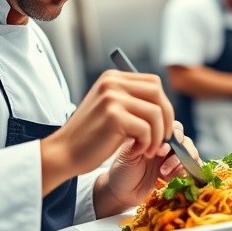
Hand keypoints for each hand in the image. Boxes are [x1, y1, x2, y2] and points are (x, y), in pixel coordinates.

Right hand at [39, 69, 173, 195]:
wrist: (64, 153)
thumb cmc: (90, 137)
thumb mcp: (110, 109)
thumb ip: (132, 101)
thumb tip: (164, 106)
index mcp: (113, 78)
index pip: (153, 83)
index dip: (164, 105)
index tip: (163, 125)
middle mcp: (112, 82)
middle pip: (158, 94)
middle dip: (167, 118)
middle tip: (164, 139)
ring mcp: (112, 98)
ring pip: (155, 113)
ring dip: (158, 136)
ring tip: (149, 149)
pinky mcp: (113, 116)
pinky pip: (146, 129)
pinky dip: (147, 143)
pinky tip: (136, 150)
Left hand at [94, 122, 199, 216]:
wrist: (122, 192)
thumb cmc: (122, 170)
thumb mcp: (128, 154)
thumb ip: (142, 143)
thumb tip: (156, 136)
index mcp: (155, 136)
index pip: (173, 128)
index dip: (171, 137)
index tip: (160, 150)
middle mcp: (166, 145)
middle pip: (185, 140)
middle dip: (178, 151)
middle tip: (163, 163)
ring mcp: (172, 158)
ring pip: (190, 153)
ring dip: (180, 163)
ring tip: (164, 174)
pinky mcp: (176, 172)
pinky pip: (191, 168)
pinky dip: (187, 172)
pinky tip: (173, 178)